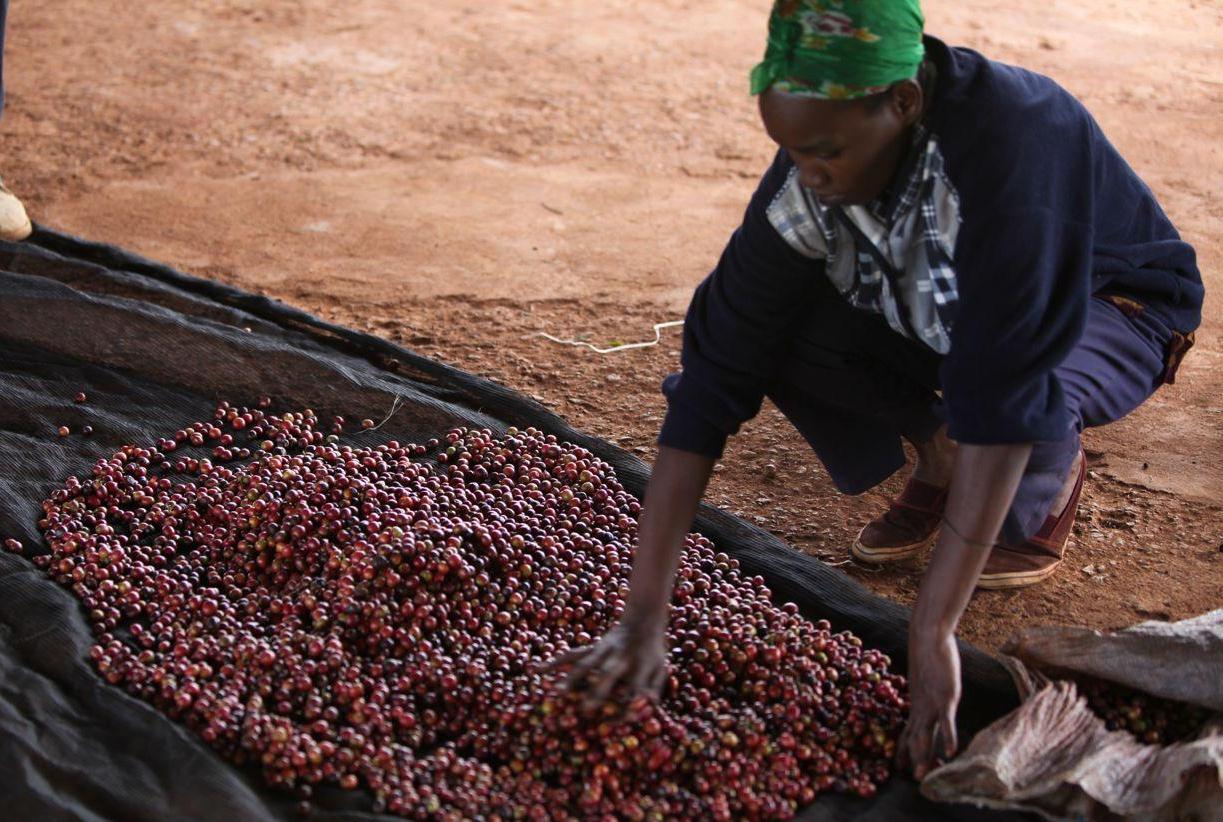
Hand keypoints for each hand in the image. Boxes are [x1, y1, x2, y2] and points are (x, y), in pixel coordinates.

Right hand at [547, 620, 667, 708]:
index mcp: (640, 665)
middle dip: (596, 691)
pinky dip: (555, 661)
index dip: (627, 707)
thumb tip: (649, 706)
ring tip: (556, 694)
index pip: (635, 689)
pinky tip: (537, 670)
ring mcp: (604, 650)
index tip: (615, 724)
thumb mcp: (661, 667)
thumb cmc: (652, 650)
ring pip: (586, 663)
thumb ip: (655, 687)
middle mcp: (620, 657)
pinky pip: (572, 654)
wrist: (642, 618)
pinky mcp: (592, 646)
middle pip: (608, 674)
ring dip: (571, 678)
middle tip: (584, 710)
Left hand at [898, 631, 960, 779]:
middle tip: (911, 779)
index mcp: (915, 703)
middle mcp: (920, 707)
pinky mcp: (945, 697)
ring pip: (925, 735)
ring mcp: (932, 703)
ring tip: (922, 776)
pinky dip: (948, 737)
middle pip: (914, 738)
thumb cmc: (928, 654)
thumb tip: (926, 692)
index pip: (907, 730)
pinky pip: (946, 721)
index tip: (898, 766)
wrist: (928, 636)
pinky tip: (950, 752)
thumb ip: (925, 688)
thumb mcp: (924, 677)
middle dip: (912, 759)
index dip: (903, 748)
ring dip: (924, 757)